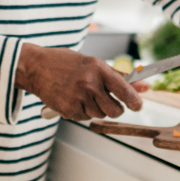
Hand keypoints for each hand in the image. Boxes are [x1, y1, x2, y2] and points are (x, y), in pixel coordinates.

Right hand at [17, 43, 146, 120]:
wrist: (34, 67)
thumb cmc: (65, 63)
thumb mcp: (92, 64)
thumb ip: (118, 77)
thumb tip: (145, 86)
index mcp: (98, 68)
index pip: (126, 91)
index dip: (135, 102)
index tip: (137, 105)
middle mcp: (89, 83)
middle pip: (115, 110)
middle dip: (114, 109)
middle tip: (106, 101)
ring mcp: (78, 97)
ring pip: (99, 115)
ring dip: (95, 109)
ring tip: (82, 95)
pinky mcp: (68, 109)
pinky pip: (84, 118)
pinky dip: (81, 111)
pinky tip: (72, 99)